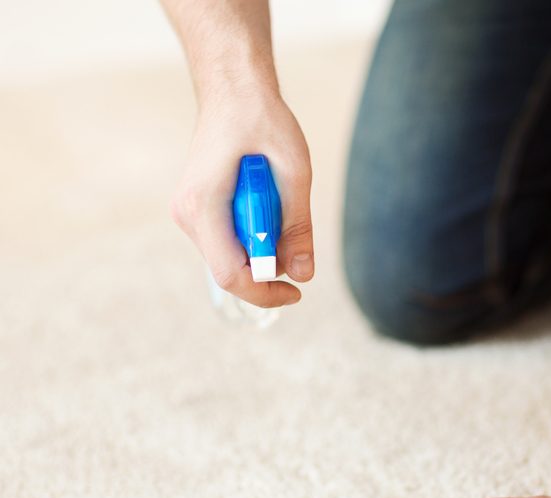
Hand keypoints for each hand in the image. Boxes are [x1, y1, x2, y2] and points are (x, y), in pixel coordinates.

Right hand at [171, 87, 312, 307]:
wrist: (233, 91)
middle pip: (231, 269)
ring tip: (278, 202)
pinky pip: (229, 241)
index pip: (230, 274)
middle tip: (295, 233)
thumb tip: (303, 274)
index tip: (296, 292)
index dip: (265, 292)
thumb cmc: (262, 121)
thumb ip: (297, 226)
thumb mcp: (293, 173)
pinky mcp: (197, 212)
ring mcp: (188, 215)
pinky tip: (265, 202)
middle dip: (269, 265)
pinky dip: (254, 235)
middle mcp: (187, 214)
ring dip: (263, 247)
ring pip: (231, 257)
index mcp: (203, 205)